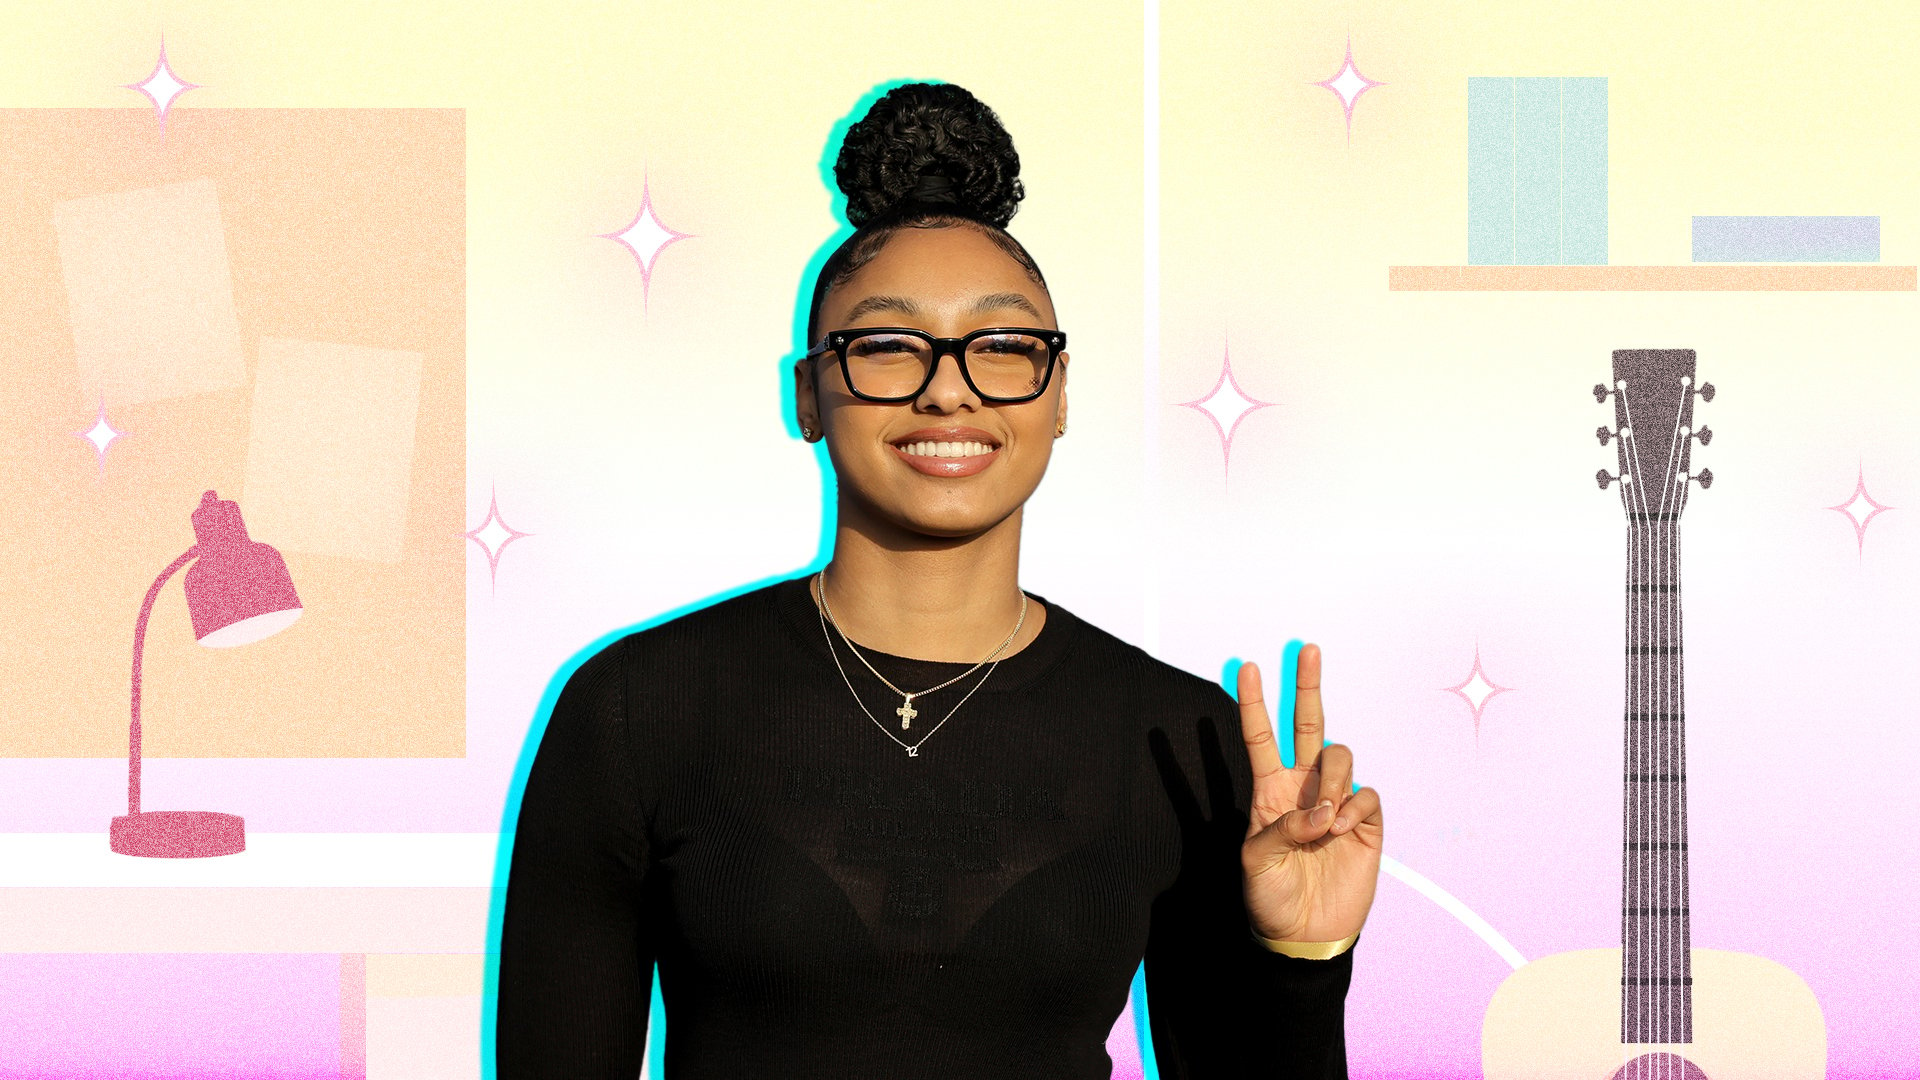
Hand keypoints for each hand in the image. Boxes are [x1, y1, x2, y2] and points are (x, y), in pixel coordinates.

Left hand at [1238, 643, 1381, 943]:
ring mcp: (1336, 801)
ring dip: (1332, 780)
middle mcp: (1303, 787)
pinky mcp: (1365, 822)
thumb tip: (1319, 810)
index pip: (1260, 737)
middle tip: (1306, 648)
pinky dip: (1352, 807)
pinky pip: (1367, 794)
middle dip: (1307, 685)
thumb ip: (1281, 829)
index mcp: (1270, 791)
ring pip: (1341, 756)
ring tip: (1324, 820)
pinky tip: (1339, 831)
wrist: (1306, 934)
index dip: (1252, 703)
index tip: (1245, 667)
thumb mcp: (1256, 863)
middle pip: (1309, 725)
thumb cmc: (1271, 897)